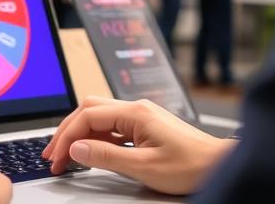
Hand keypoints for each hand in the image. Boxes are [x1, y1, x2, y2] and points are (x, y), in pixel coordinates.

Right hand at [43, 97, 235, 194]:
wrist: (220, 165)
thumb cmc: (191, 165)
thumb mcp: (144, 166)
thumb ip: (106, 156)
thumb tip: (76, 148)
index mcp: (135, 113)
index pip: (87, 117)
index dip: (67, 138)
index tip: (57, 158)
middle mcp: (137, 109)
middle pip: (89, 110)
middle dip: (67, 131)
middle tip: (53, 155)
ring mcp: (141, 116)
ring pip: (99, 117)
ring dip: (80, 134)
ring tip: (67, 155)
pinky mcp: (146, 126)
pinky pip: (112, 126)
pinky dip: (96, 138)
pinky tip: (91, 152)